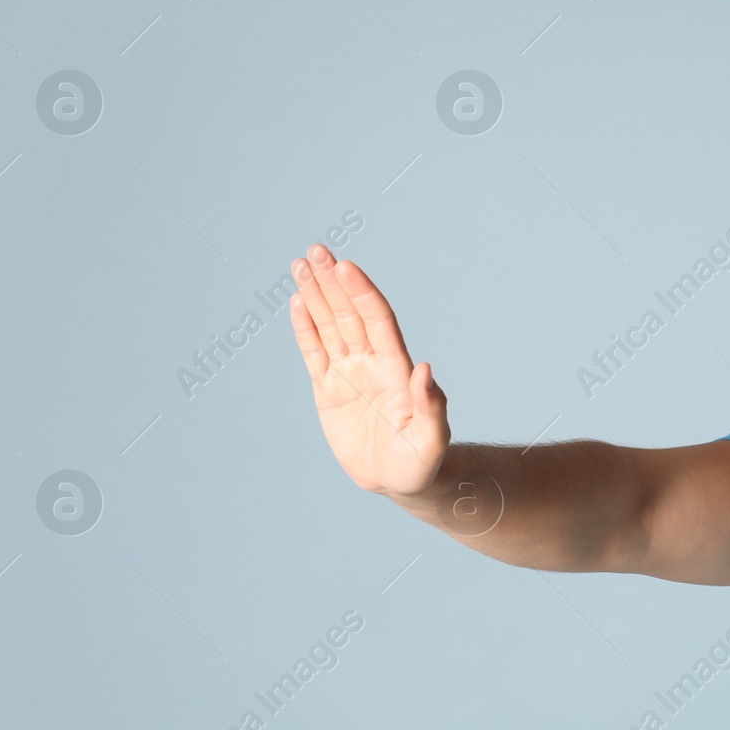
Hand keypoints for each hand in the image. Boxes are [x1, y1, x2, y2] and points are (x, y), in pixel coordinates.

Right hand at [289, 244, 448, 500]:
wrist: (401, 480)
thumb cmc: (422, 462)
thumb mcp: (432, 439)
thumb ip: (431, 406)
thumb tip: (425, 371)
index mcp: (395, 369)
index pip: (376, 321)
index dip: (361, 293)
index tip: (346, 267)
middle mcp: (371, 363)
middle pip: (349, 314)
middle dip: (334, 282)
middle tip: (317, 250)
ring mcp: (349, 374)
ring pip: (330, 326)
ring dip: (316, 295)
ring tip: (301, 263)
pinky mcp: (329, 390)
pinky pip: (314, 352)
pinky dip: (305, 327)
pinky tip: (297, 301)